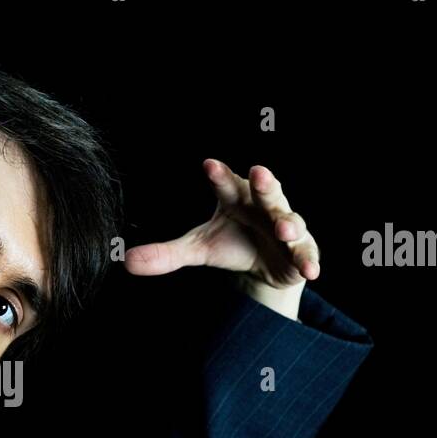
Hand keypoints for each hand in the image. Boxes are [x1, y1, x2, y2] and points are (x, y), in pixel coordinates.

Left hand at [124, 160, 320, 317]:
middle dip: (264, 183)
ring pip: (289, 220)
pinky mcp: (301, 250)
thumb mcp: (197, 248)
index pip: (225, 184)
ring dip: (288, 223)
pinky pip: (305, 254)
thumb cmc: (230, 243)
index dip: (219, 175)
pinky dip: (308, 261)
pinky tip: (310, 271)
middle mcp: (264, 206)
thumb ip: (166, 254)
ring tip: (283, 229)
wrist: (262, 266)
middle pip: (265, 191)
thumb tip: (126, 262)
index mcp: (236, 198)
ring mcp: (286, 226)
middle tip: (259, 173)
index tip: (208, 165)